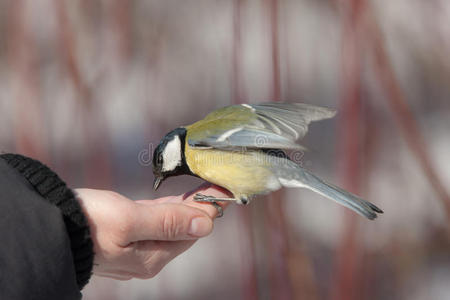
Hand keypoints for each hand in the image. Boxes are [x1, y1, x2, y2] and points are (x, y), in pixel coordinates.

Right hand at [75, 184, 230, 279]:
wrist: (49, 226)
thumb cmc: (87, 223)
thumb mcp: (130, 220)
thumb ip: (169, 222)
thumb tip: (206, 225)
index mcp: (152, 257)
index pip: (192, 231)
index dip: (209, 209)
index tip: (224, 189)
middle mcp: (146, 257)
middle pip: (182, 228)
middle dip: (200, 206)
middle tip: (216, 183)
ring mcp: (134, 248)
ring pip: (169, 224)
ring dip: (186, 206)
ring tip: (203, 187)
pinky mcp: (123, 236)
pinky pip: (153, 222)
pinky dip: (167, 209)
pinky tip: (178, 200)